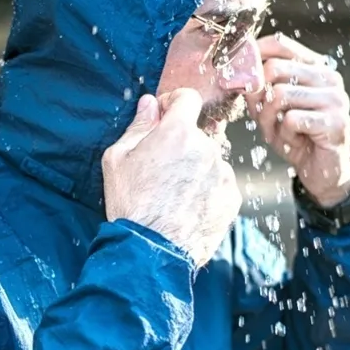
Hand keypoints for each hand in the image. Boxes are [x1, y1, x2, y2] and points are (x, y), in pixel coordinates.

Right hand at [103, 88, 240, 266]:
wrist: (152, 250)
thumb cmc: (131, 205)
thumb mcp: (118, 159)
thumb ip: (137, 126)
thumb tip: (149, 105)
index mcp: (178, 132)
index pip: (188, 98)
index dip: (174, 103)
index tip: (165, 116)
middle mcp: (207, 148)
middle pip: (196, 134)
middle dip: (180, 145)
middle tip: (159, 170)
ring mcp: (223, 174)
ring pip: (209, 160)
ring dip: (195, 168)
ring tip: (173, 195)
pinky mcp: (232, 198)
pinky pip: (219, 184)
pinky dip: (206, 190)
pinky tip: (186, 207)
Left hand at [245, 34, 349, 207]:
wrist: (321, 171)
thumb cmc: (295, 136)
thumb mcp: (270, 109)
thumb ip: (257, 88)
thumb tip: (238, 69)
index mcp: (314, 67)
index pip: (280, 44)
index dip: (253, 55)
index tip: (239, 74)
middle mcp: (329, 77)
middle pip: (275, 68)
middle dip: (259, 97)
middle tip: (262, 118)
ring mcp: (336, 98)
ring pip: (280, 95)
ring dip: (270, 119)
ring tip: (279, 132)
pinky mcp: (336, 121)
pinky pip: (292, 120)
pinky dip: (285, 134)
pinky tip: (295, 141)